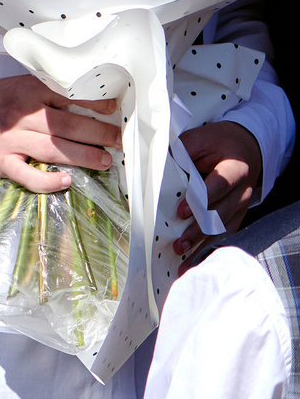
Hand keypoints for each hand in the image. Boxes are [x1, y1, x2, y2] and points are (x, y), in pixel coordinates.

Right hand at [0, 74, 119, 191]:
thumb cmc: (1, 103)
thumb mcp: (22, 86)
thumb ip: (51, 91)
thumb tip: (95, 102)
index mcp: (26, 93)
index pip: (64, 95)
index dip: (92, 103)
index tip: (112, 110)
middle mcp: (19, 117)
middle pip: (64, 126)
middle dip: (97, 134)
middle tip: (117, 140)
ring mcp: (11, 141)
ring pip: (52, 150)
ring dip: (83, 156)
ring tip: (104, 161)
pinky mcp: (3, 163)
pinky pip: (27, 176)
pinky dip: (47, 181)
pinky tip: (66, 181)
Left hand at [175, 120, 264, 257]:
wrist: (245, 147)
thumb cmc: (218, 143)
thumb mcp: (199, 139)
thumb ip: (179, 152)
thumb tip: (153, 165)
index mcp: (236, 168)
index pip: (220, 186)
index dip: (200, 200)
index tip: (179, 212)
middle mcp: (243, 190)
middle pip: (222, 213)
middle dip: (199, 229)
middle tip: (179, 244)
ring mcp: (242, 205)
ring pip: (224, 228)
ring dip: (203, 243)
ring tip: (183, 258)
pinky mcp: (237, 214)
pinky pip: (225, 232)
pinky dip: (209, 246)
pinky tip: (195, 259)